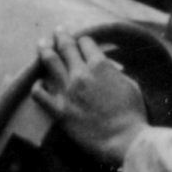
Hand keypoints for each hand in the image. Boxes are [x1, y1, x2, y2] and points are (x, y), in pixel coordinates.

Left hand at [41, 35, 150, 170]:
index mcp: (100, 65)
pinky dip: (37, 86)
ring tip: (41, 44)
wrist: (125, 139)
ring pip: (49, 62)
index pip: (85, 42)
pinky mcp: (59, 110)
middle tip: (57, 31)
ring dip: (44, 50)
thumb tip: (109, 68)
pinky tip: (38, 83)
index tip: (81, 42)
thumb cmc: (133, 114)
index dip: (83, 41)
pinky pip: (39, 94)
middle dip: (61, 36)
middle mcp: (81, 73)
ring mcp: (67, 91)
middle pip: (65, 46)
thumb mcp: (130, 85)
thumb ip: (115, 73)